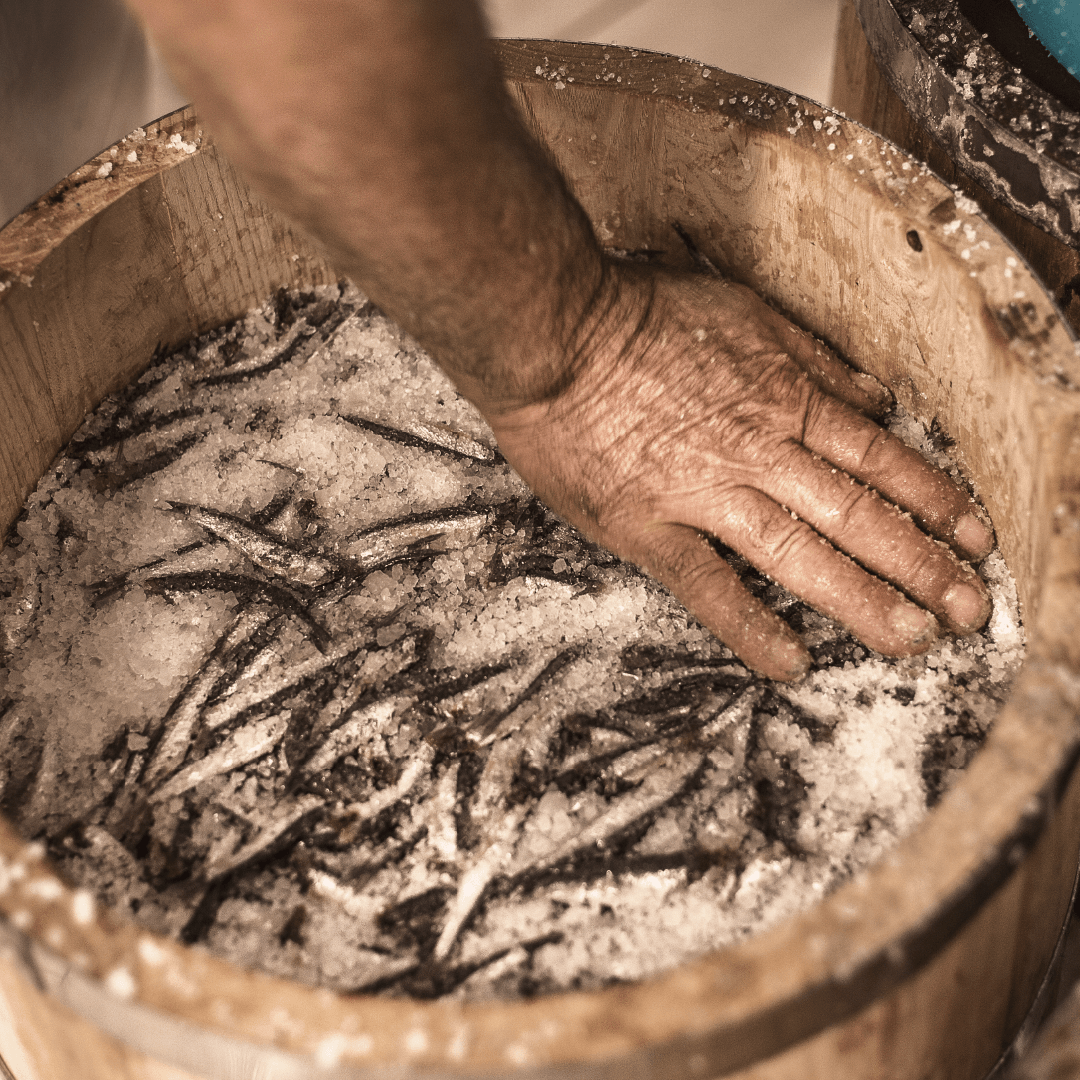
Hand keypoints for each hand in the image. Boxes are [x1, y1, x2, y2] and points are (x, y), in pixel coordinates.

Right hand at [486, 259, 992, 681]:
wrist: (554, 330)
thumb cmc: (639, 314)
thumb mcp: (744, 311)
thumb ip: (813, 356)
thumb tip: (873, 396)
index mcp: (784, 397)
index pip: (878, 458)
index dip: (934, 500)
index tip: (973, 537)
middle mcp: (759, 450)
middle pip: (857, 514)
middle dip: (922, 563)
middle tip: (968, 610)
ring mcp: (704, 492)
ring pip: (800, 553)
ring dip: (862, 599)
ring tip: (912, 640)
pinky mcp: (648, 525)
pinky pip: (708, 584)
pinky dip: (750, 624)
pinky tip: (789, 661)